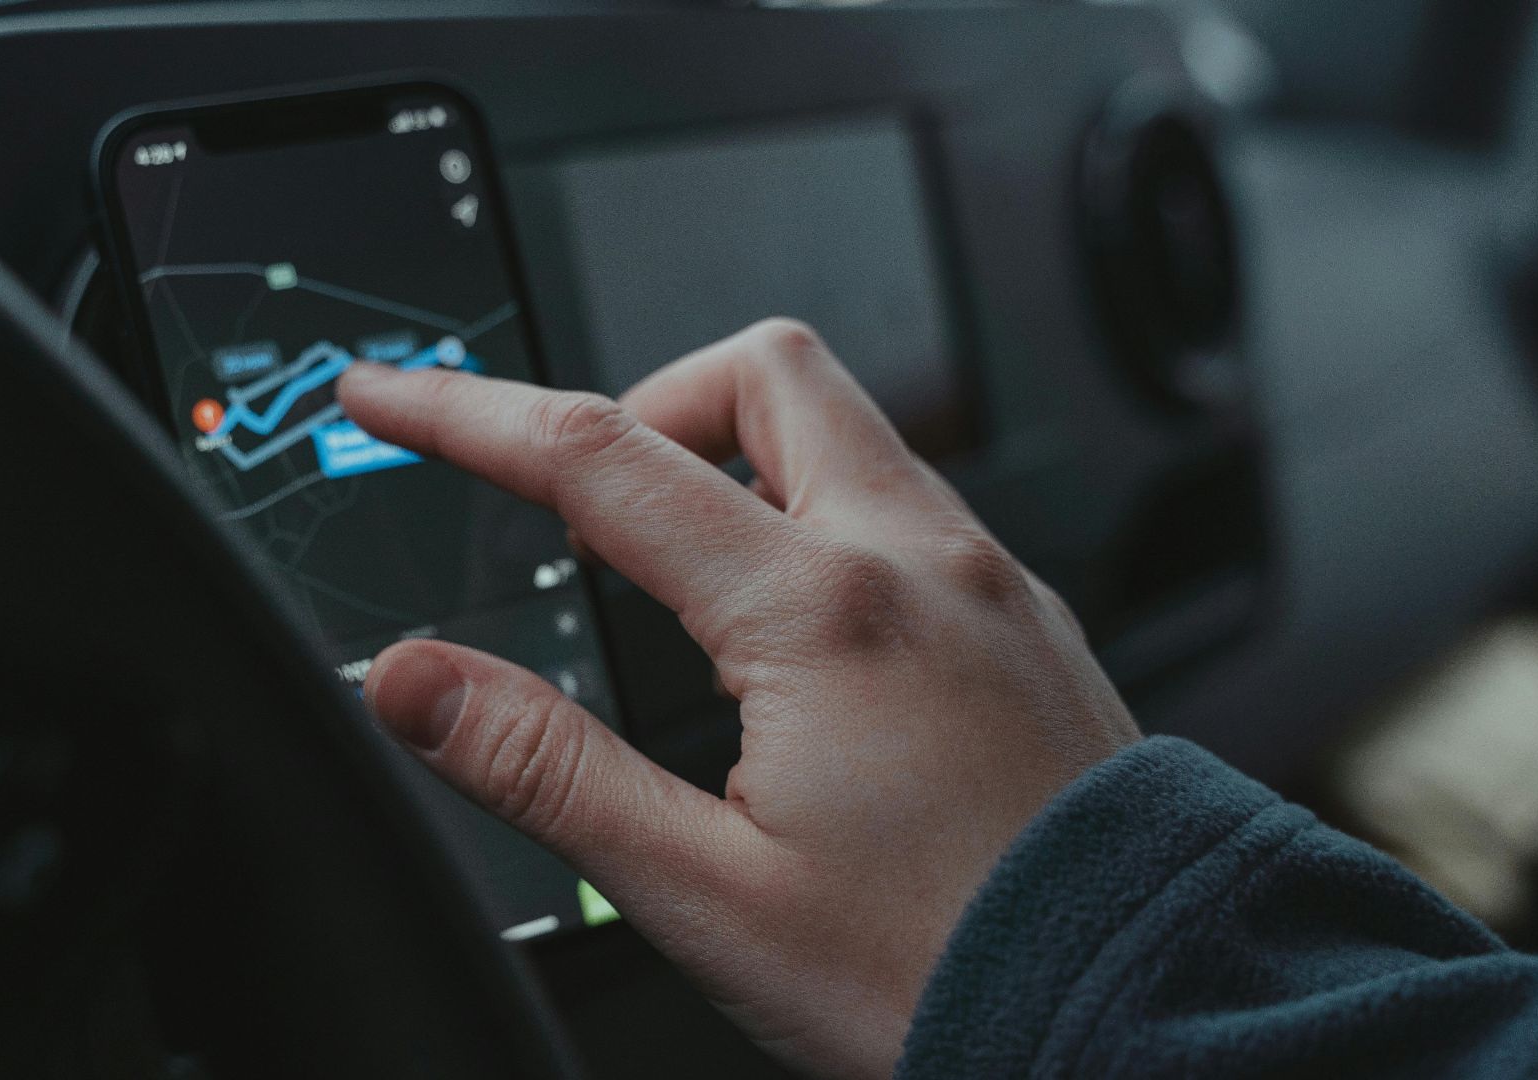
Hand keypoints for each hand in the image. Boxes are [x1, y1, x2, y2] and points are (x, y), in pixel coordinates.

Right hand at [337, 320, 1138, 1078]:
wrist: (1146, 1021)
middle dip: (646, 397)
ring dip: (740, 457)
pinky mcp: (1029, 623)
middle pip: (762, 370)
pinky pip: (908, 505)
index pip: (602, 459)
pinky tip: (799, 640)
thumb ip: (541, 766)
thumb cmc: (944, 975)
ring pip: (847, 429)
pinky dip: (821, 518)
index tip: (391, 393)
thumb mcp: (704, 891)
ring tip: (681, 583)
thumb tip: (413, 680)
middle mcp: (922, 563)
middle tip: (583, 501)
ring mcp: (991, 583)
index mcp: (824, 615)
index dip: (469, 414)